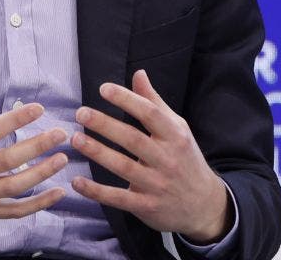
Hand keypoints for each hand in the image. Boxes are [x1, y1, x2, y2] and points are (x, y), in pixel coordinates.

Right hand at [0, 62, 68, 234]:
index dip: (15, 119)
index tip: (39, 108)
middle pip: (7, 161)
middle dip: (37, 146)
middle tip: (61, 134)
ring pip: (14, 188)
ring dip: (42, 173)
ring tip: (62, 158)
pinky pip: (12, 212)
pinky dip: (37, 205)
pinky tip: (56, 192)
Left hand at [70, 69, 231, 242]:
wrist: (204, 205)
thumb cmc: (185, 158)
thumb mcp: (177, 129)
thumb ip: (154, 103)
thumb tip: (138, 73)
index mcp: (175, 136)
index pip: (150, 114)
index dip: (126, 100)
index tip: (103, 88)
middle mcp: (167, 159)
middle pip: (133, 139)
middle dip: (105, 125)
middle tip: (81, 113)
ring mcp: (157, 184)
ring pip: (123, 167)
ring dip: (98, 153)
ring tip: (75, 139)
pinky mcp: (146, 206)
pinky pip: (118, 198)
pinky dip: (96, 191)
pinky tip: (77, 181)